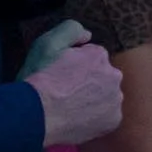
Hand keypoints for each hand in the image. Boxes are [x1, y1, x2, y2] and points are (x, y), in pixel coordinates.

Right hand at [22, 22, 123, 146]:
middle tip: (65, 92)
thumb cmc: (40, 79)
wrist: (37, 116)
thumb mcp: (48, 42)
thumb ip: (72, 29)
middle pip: (101, 76)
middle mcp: (114, 76)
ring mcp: (115, 100)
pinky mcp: (112, 121)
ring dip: (92, 99)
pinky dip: (95, 117)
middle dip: (87, 81)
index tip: (60, 74)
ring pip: (105, 96)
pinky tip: (77, 119)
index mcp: (100, 56)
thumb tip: (87, 36)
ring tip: (70, 107)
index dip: (73, 66)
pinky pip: (105, 116)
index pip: (91, 57)